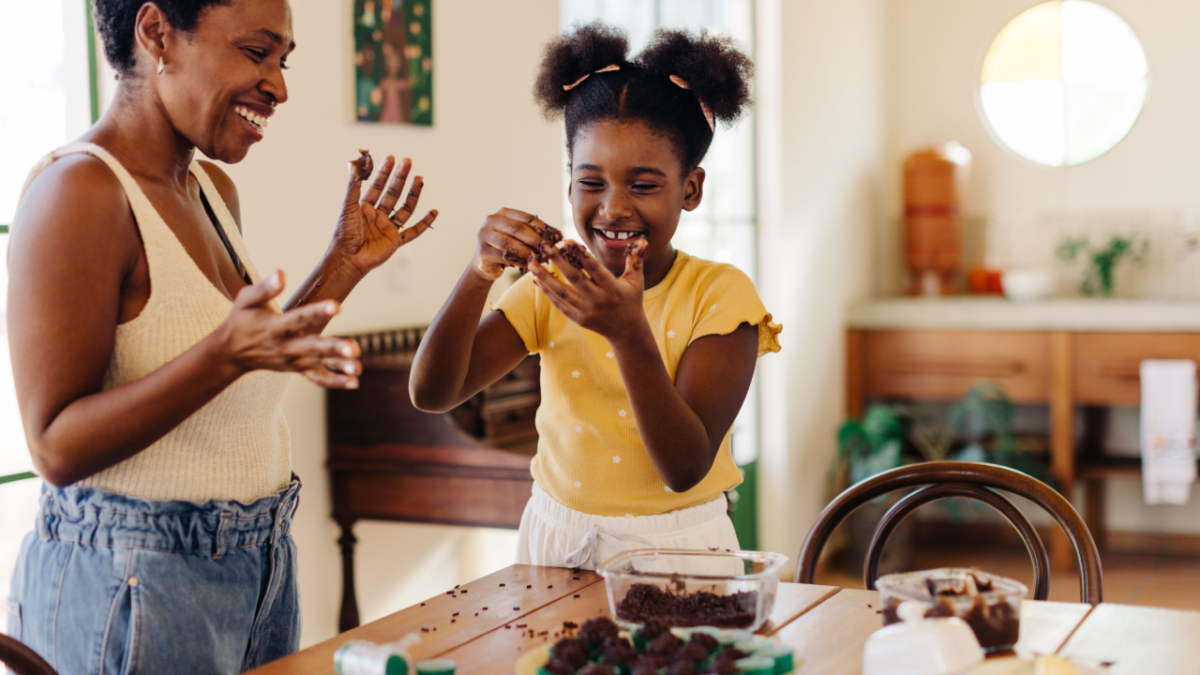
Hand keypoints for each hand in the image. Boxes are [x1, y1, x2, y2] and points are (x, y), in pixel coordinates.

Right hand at [214, 271, 361, 388]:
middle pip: (312, 347)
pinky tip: (355, 382)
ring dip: (339, 367)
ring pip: (318, 364)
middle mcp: (284, 346)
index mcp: (274, 327)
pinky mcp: (297, 368)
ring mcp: (292, 360)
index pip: (298, 318)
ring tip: (358, 367)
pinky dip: (335, 382)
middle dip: (333, 348)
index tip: (337, 306)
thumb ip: (264, 288)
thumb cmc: (241, 320)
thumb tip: (281, 272)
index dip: (318, 312)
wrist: (230, 353)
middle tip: (354, 349)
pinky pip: (316, 378)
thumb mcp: (245, 300)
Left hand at [331, 154, 438, 275]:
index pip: (377, 185)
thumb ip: (353, 186)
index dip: (384, 172)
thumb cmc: (344, 233)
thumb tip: (352, 163)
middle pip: (393, 193)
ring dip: (413, 194)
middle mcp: (378, 215)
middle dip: (401, 177)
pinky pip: (414, 231)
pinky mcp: (396, 241)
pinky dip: (425, 223)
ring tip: (420, 179)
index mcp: (365, 207)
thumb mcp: (348, 206)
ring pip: (405, 208)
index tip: (392, 158)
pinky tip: (433, 212)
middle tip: (408, 161)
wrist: (348, 258)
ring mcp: (388, 227)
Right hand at [472, 208, 557, 280]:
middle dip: (535, 239)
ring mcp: (484, 235)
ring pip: (509, 243)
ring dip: (526, 252)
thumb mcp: (518, 236)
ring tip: (539, 258)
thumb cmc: (507, 246)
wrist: (485, 263)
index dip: (541, 226)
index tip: (555, 235)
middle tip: (548, 248)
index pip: (525, 217)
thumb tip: (556, 235)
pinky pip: (504, 257)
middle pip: (517, 229)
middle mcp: (491, 220)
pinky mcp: (483, 251)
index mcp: (503, 213)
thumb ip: (532, 232)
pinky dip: (518, 262)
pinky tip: (529, 266)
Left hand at [527, 240, 648, 342]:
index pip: (594, 269)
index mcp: (612, 289)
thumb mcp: (636, 280)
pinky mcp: (577, 318)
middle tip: (544, 247)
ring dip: (545, 277)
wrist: (626, 331)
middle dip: (558, 261)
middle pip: (574, 278)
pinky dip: (547, 291)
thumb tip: (642, 239)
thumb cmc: (631, 300)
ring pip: (561, 292)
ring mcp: (586, 311)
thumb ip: (635, 259)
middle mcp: (598, 301)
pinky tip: (537, 279)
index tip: (567, 241)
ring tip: (532, 264)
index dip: (580, 255)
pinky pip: (559, 303)